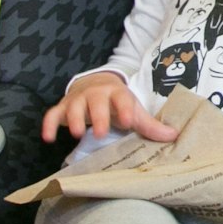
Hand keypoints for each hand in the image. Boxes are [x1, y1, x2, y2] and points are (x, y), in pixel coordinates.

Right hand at [40, 71, 182, 146]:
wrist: (96, 84)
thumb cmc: (118, 103)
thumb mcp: (134, 111)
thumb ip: (150, 125)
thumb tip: (174, 136)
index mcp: (117, 93)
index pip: (122, 99)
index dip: (125, 109)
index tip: (128, 122)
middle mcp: (96, 94)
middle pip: (96, 102)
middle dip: (98, 116)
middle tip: (101, 133)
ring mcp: (77, 100)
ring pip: (72, 106)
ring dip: (73, 119)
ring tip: (77, 134)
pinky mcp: (62, 107)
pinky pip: (52, 115)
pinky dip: (48, 125)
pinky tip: (48, 138)